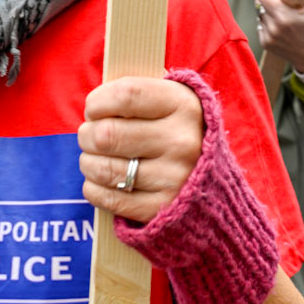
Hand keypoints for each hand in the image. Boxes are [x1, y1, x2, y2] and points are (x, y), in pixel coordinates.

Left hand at [78, 76, 203, 225]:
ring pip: (105, 168)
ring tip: (93, 158)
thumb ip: (137, 96)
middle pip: (108, 134)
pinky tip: (98, 181)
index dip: (98, 100)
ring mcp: (173, 178)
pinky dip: (94, 188)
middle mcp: (181, 141)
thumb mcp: (171, 103)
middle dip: (87, 134)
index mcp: (183, 105)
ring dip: (88, 162)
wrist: (216, 183)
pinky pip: (110, 198)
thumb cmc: (178, 132)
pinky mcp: (161, 209)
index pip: (126, 95)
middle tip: (88, 136)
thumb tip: (94, 105)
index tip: (93, 108)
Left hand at [254, 0, 303, 75]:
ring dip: (270, 14)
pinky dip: (269, 25)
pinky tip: (282, 30)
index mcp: (284, 16)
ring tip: (285, 20)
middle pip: (260, 4)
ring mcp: (268, 37)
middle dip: (271, 2)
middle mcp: (273, 28)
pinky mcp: (265, 44)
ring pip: (260, 15)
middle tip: (285, 8)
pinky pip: (261, 26)